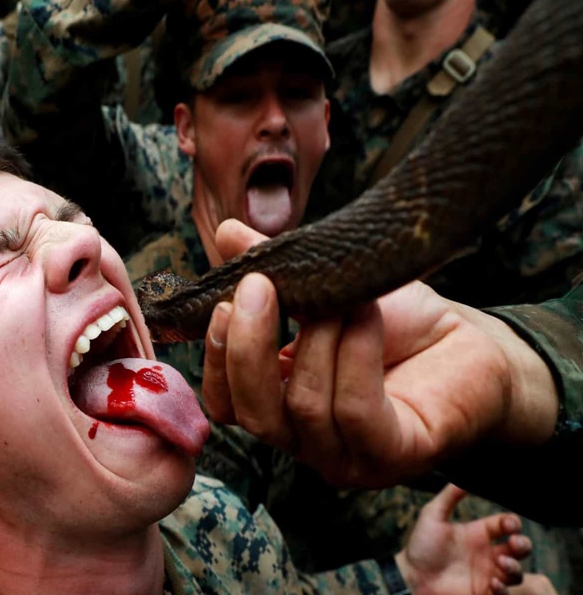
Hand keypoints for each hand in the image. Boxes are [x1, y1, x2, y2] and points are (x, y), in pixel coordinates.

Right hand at [201, 220, 558, 487]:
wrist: (474, 343)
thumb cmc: (399, 324)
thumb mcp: (327, 289)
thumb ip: (277, 268)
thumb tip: (228, 232)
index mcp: (280, 408)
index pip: (226, 404)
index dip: (215, 359)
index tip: (221, 301)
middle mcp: (306, 443)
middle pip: (252, 414)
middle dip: (248, 348)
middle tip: (259, 286)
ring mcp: (349, 457)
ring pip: (304, 405)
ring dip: (319, 338)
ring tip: (343, 297)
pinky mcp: (395, 455)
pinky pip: (356, 409)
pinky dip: (356, 354)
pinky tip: (366, 316)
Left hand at [396, 484, 530, 594]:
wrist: (410, 576)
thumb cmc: (421, 546)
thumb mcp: (433, 516)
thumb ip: (449, 497)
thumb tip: (463, 479)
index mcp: (478, 534)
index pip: (505, 525)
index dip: (512, 522)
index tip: (509, 524)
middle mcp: (487, 554)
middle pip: (520, 548)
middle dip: (524, 544)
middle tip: (515, 543)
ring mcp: (487, 574)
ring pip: (517, 572)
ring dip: (515, 567)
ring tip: (501, 562)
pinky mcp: (484, 591)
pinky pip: (505, 593)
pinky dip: (504, 589)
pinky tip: (493, 582)